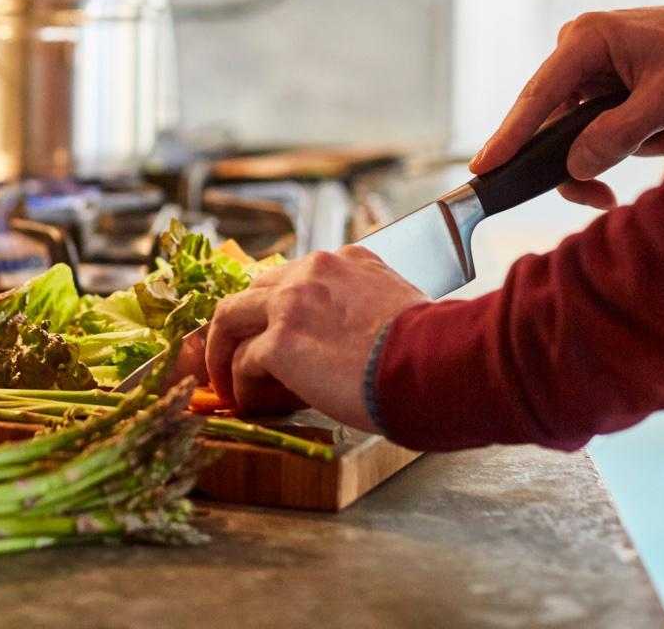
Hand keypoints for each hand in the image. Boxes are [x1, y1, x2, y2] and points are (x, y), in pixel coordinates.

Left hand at [198, 247, 426, 429]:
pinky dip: (239, 385)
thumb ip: (372, 309)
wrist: (439, 364)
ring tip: (227, 383)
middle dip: (241, 324)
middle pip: (255, 290)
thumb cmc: (436, 349)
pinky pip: (242, 361)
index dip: (281, 309)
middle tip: (237, 355)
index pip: (297, 276)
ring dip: (223, 352)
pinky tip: (249, 403)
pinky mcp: (280, 342)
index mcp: (348, 261)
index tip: (279, 335)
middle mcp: (314, 271)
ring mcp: (292, 303)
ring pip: (231, 317)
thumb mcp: (404, 307)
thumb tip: (365, 343)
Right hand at [471, 0, 663, 209]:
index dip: (510, 136)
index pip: (538, 96)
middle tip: (604, 197)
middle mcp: (579, 49)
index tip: (482, 167)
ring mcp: (592, 66)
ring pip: (587, 131)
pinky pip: (607, 126)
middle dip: (596, 154)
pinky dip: (643, 134)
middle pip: (559, 123)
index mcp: (585, 39)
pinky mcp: (608, 80)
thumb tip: (574, 167)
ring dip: (636, 142)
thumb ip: (618, 134)